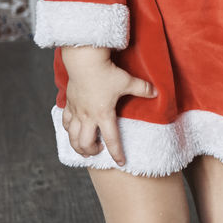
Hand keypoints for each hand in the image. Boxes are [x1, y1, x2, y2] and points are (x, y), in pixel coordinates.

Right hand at [60, 46, 156, 165]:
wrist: (84, 60)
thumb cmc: (106, 72)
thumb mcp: (127, 81)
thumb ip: (143, 88)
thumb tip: (157, 92)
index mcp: (104, 114)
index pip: (111, 140)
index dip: (117, 153)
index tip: (121, 162)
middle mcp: (88, 116)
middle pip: (85, 143)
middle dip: (92, 151)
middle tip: (99, 150)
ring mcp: (77, 111)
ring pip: (72, 136)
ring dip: (77, 146)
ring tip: (84, 148)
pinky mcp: (69, 103)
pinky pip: (65, 121)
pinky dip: (68, 129)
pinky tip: (72, 130)